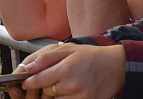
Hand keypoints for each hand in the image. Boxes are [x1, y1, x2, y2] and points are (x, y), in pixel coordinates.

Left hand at [7, 43, 124, 98]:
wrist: (116, 66)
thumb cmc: (89, 56)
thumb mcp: (67, 49)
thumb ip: (45, 57)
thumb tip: (26, 67)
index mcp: (65, 68)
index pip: (38, 80)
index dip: (29, 82)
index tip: (26, 82)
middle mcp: (72, 84)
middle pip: (46, 92)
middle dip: (44, 87)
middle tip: (51, 80)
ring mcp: (81, 96)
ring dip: (54, 95)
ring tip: (64, 83)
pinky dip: (65, 98)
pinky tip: (71, 90)